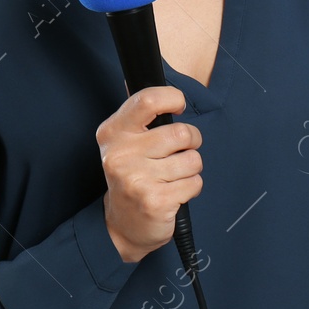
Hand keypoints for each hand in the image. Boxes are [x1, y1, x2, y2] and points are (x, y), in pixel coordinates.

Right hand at [95, 86, 201, 262]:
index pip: (148, 99)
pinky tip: (174, 193)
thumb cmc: (131, 177)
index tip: (178, 106)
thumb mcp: (123, 143)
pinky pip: (194, 183)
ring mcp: (137, 179)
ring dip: (190, 169)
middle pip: (181, 133)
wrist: (121, 226)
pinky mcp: (155, 202)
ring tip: (173, 177)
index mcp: (113, 133)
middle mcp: (121, 154)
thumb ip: (138, 115)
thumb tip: (142, 82)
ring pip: (192, 160)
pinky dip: (191, 188)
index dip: (173, 98)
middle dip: (191, 142)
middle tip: (181, 152)